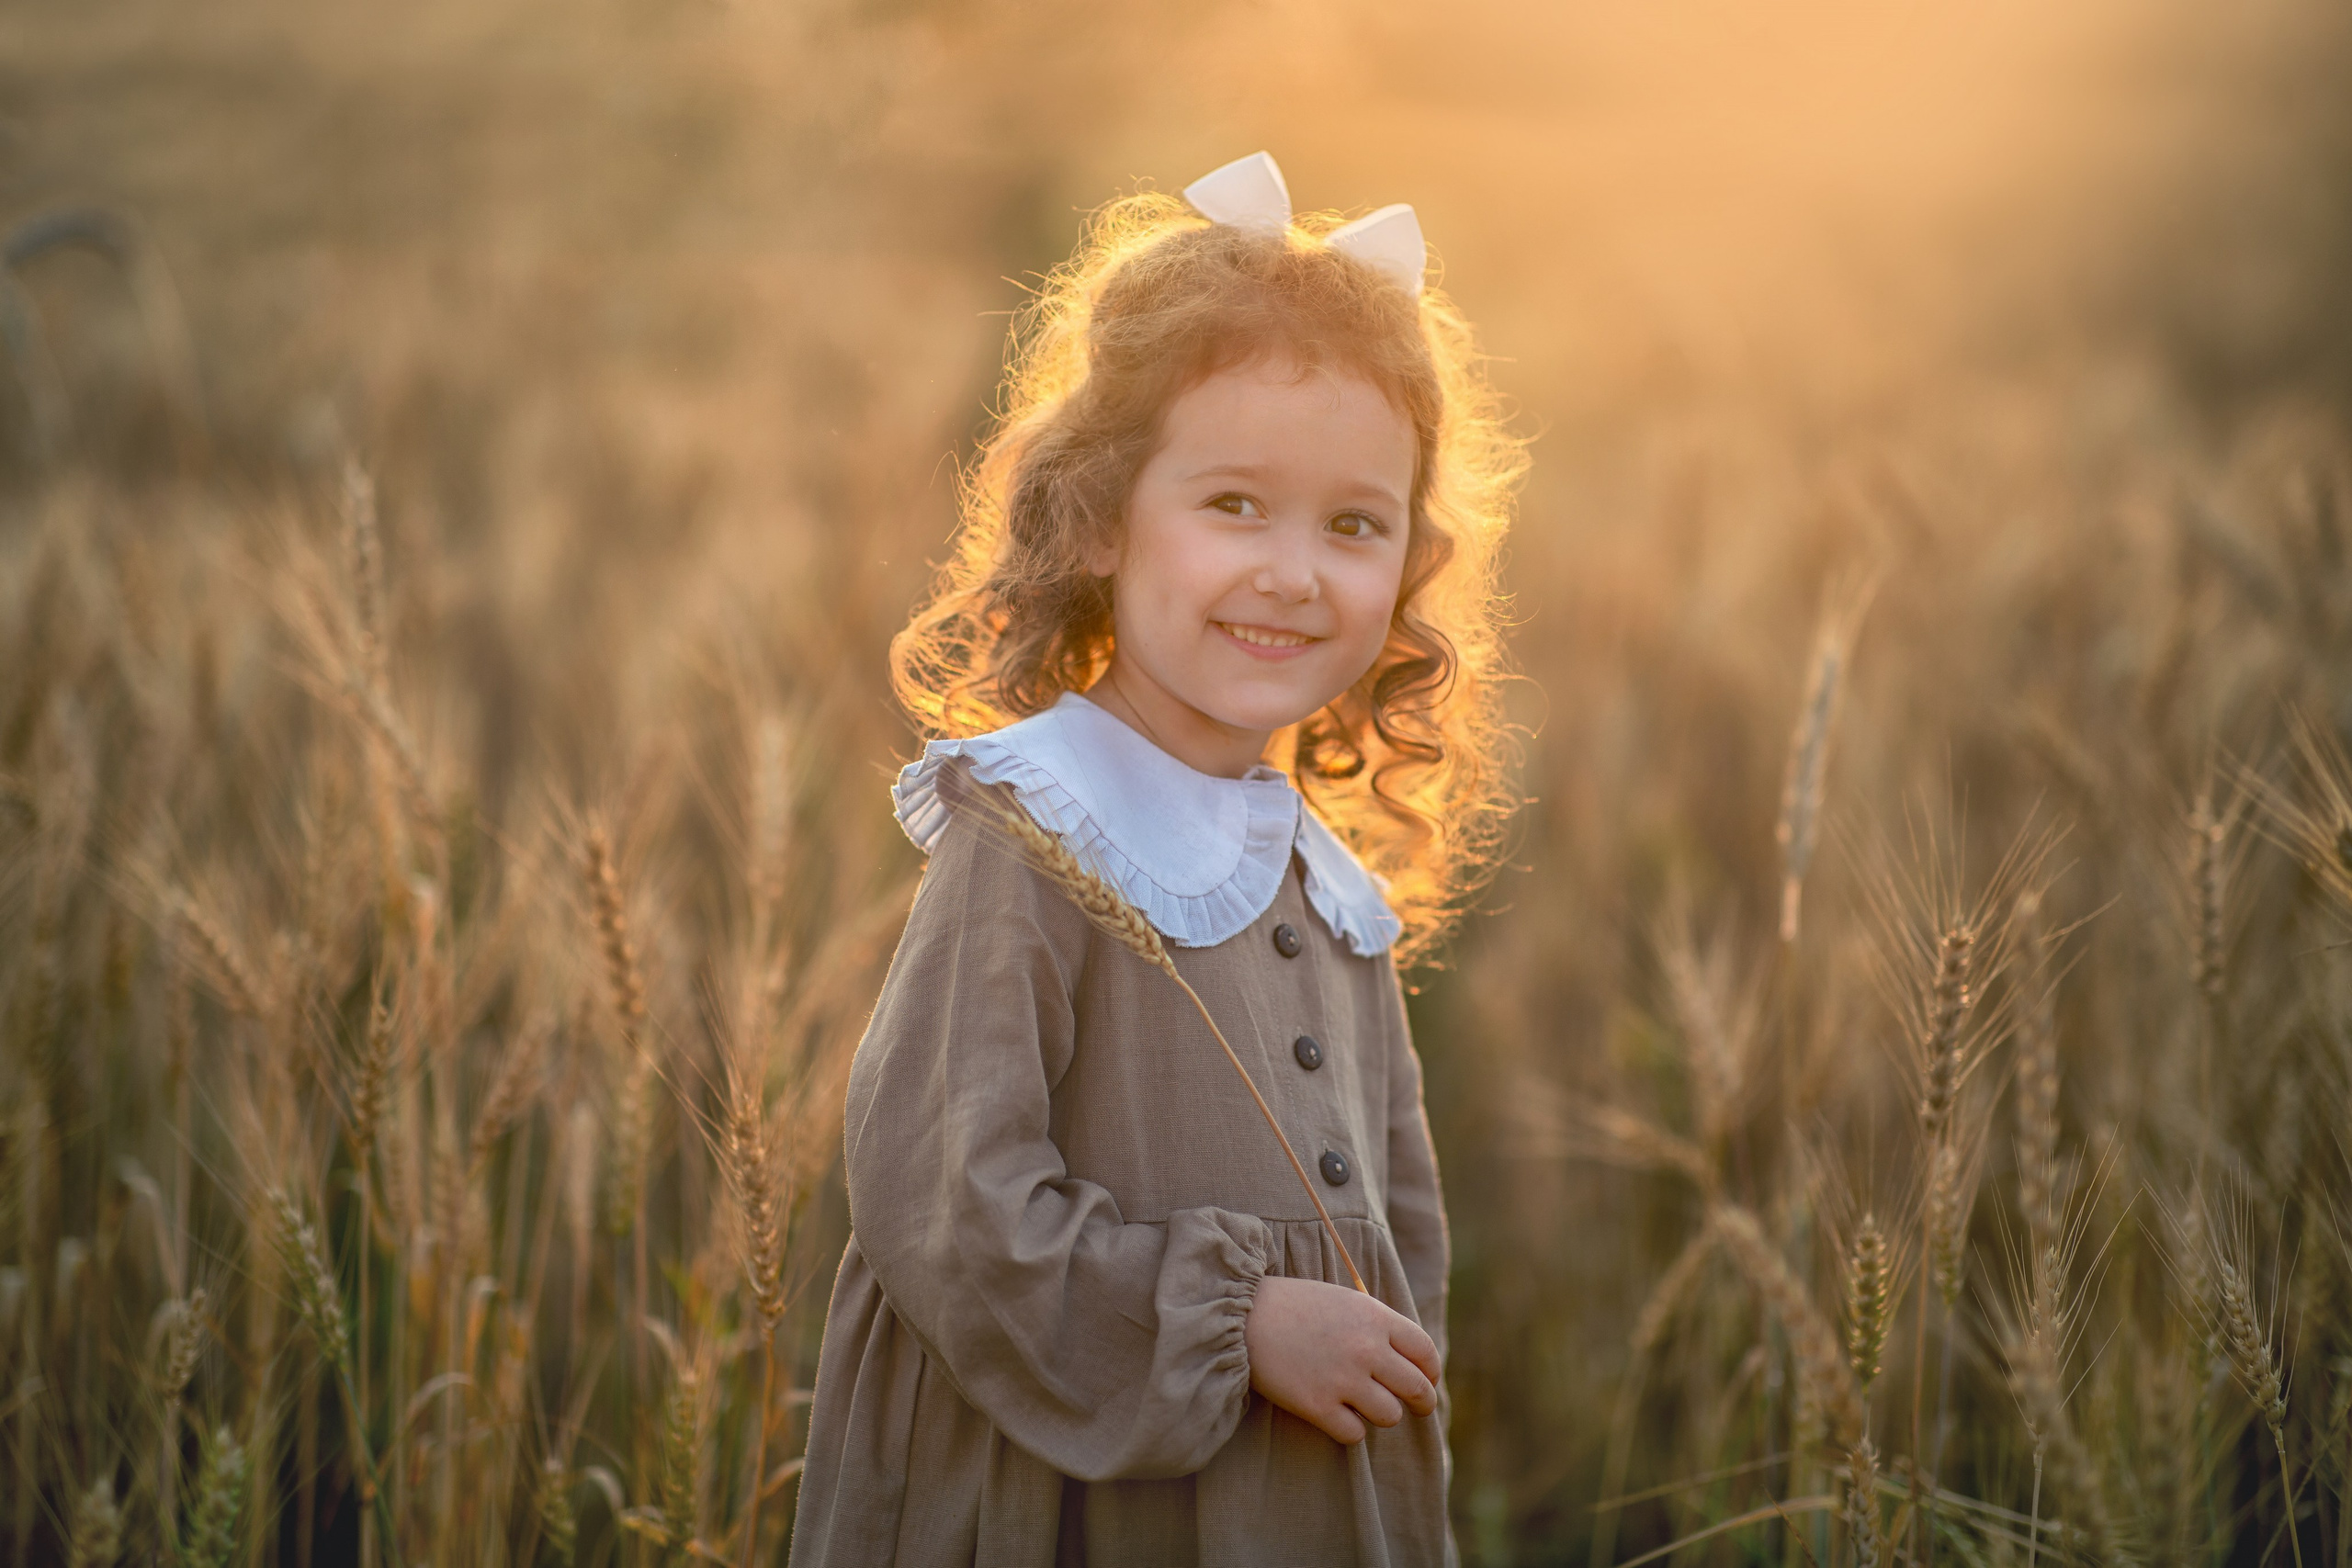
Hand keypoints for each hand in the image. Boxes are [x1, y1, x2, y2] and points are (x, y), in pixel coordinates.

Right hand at [1242, 1276, 1440, 1443]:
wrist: (1241, 1315)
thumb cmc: (1293, 1306)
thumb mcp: (1344, 1301)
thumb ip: (1377, 1326)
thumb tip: (1408, 1361)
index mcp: (1375, 1318)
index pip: (1425, 1352)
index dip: (1432, 1372)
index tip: (1428, 1381)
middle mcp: (1366, 1349)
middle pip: (1417, 1389)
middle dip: (1422, 1403)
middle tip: (1416, 1408)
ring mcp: (1343, 1379)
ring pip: (1389, 1416)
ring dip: (1381, 1415)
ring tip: (1363, 1406)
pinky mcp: (1318, 1406)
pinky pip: (1354, 1434)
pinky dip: (1350, 1430)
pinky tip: (1336, 1416)